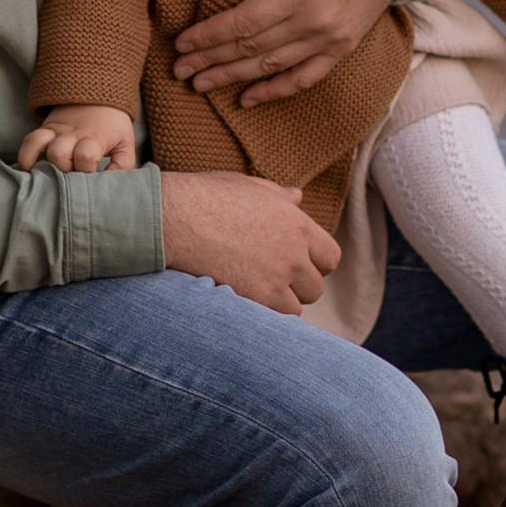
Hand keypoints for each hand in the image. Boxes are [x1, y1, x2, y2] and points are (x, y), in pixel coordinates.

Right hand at [17, 105, 138, 173]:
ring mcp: (57, 130)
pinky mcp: (46, 129)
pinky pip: (30, 140)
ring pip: (42, 145)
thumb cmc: (113, 126)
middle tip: (71, 176)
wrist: (99, 93)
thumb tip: (109, 185)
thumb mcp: (125, 144)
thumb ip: (122, 166)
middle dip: (64, 170)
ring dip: (44, 164)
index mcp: (95, 137)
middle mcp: (73, 133)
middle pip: (60, 153)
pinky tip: (28, 168)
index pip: (85, 156)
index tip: (90, 175)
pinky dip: (26, 155)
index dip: (86, 170)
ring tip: (50, 176)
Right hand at [159, 171, 342, 313]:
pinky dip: (264, 315)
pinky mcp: (258, 297)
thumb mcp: (249, 187)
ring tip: (255, 293)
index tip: (296, 265)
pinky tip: (244, 302)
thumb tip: (297, 196)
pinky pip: (276, 319)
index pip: (330, 257)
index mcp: (298, 224)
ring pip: (297, 306)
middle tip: (272, 281)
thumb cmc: (207, 196)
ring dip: (280, 303)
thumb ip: (279, 196)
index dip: (314, 264)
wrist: (175, 217)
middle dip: (298, 286)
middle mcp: (295, 252)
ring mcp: (278, 277)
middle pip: (316, 287)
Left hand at [172, 0, 434, 108]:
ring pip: (273, 67)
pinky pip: (306, 77)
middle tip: (179, 72)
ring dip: (234, 78)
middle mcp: (316, 21)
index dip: (209, 35)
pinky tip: (249, 99)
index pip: (243, 22)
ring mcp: (332, 39)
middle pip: (252, 50)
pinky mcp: (343, 47)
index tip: (182, 44)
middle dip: (212, 61)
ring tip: (201, 85)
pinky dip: (276, 90)